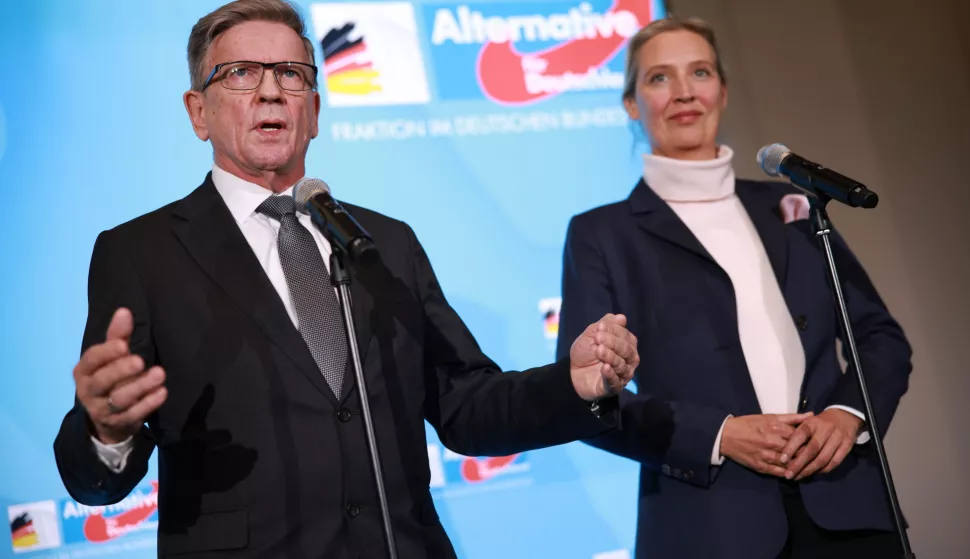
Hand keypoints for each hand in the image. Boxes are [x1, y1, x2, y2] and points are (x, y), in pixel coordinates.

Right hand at [74, 308, 166, 443]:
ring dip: (140, 387)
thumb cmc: (111, 377)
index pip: (92, 360)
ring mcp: (103, 409)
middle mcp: (89, 391)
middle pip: (102, 381)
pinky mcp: (120, 422)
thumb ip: (117, 336)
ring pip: (119, 399)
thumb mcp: (111, 357)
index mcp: (84, 371)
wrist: (107, 419)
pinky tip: (162, 392)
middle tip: (140, 361)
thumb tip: (124, 311)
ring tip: (160, 374)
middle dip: (121, 370)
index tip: (123, 345)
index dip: (106, 353)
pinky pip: (135, 414)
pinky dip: (149, 403)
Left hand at [568, 313, 638, 400]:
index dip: (614, 331)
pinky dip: (611, 375)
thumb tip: (621, 317)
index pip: (626, 336)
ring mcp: (622, 375)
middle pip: (627, 351)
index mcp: (626, 345)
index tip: (600, 327)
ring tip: (599, 351)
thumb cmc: (585, 352)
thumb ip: (605, 325)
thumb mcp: (590, 335)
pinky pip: (615, 382)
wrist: (572, 373)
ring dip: (611, 357)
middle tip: (598, 339)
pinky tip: (605, 368)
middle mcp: (628, 360)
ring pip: (622, 366)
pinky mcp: (613, 388)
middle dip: (613, 343)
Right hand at [720, 413, 813, 476]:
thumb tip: (811, 415)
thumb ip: (792, 417)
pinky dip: (788, 474)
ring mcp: (766, 455)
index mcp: (776, 428)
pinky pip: (778, 472)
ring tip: (809, 468)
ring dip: (800, 467)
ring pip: (789, 463)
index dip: (812, 441)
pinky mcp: (760, 466)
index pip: (801, 437)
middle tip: (818, 458)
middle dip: (808, 455)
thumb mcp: (770, 416)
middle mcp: (773, 442)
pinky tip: (794, 474)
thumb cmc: (749, 424)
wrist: (726, 435)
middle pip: (798, 451)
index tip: (819, 444)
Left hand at [780, 409, 863, 479]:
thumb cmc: (819, 423)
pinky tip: (814, 473)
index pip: (800, 435)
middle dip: (799, 464)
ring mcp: (838, 438)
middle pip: (812, 450)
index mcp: (812, 422)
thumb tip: (783, 451)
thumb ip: (795, 433)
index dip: (791, 448)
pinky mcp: (847, 446)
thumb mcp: (806, 421)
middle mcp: (825, 429)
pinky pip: (835, 462)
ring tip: (799, 477)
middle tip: (789, 475)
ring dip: (810, 470)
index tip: (782, 460)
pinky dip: (823, 470)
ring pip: (823, 458)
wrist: (844, 417)